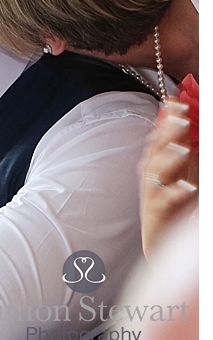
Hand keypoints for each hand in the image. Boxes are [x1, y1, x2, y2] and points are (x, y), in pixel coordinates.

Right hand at [139, 100, 197, 260]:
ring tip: (183, 149)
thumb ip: (181, 146)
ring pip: (158, 172)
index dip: (167, 117)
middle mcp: (152, 173)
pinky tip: (188, 189)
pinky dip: (175, 194)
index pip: (161, 133)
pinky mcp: (157, 212)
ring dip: (170, 159)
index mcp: (157, 160)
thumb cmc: (171, 203)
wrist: (159, 238)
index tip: (176, 101)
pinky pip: (165, 201)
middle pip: (157, 148)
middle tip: (182, 118)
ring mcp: (153, 192)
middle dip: (168, 132)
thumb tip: (184, 118)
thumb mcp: (180, 170)